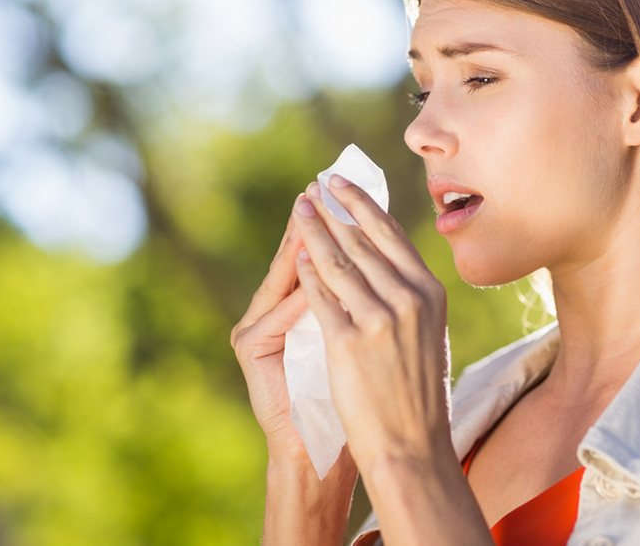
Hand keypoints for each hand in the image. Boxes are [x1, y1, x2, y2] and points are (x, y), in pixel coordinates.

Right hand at [230, 206, 348, 470]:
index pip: (320, 255)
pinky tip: (309, 271)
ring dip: (300, 248)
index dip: (336, 222)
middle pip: (297, 257)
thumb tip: (390, 254)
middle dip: (316, 223)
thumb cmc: (351, 397)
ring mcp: (257, 328)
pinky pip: (273, 314)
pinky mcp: (249, 349)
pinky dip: (295, 296)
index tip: (352, 190)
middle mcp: (272, 311)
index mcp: (300, 308)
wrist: (322, 450)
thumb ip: (359, 301)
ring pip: (280, 278)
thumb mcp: (359, 341)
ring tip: (314, 218)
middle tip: (326, 188)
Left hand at [291, 176, 452, 477]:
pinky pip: (321, 297)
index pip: (392, 236)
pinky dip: (306, 273)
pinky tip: (296, 256)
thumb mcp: (430, 335)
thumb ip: (412, 299)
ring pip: (339, 261)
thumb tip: (390, 265)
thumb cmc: (420, 396)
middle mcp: (409, 299)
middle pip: (362, 240)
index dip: (363, 205)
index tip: (342, 185)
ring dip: (315, 231)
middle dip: (334, 210)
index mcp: (431, 293)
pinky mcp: (348, 342)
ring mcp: (379, 319)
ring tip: (300, 211)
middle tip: (314, 188)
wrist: (413, 447)